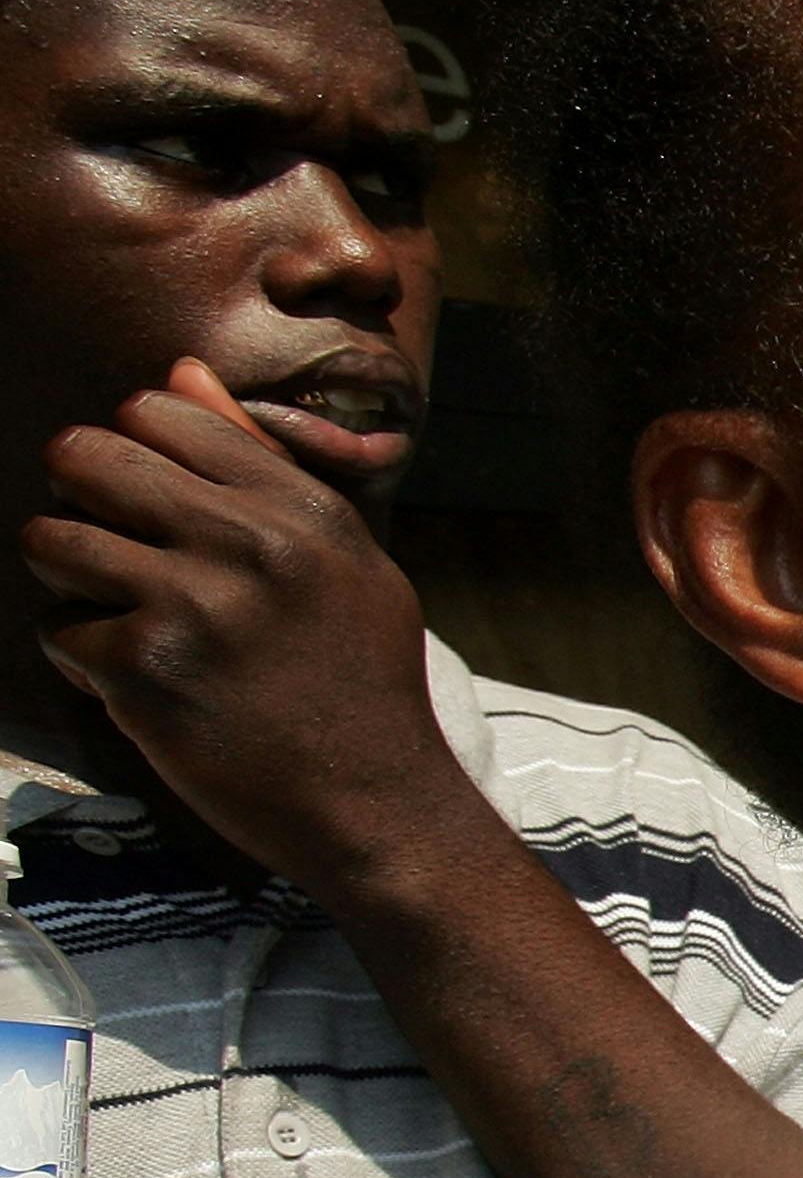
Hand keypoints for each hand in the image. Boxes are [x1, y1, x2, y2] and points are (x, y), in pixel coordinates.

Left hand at [21, 359, 473, 891]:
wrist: (377, 804)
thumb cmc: (362, 683)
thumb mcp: (345, 561)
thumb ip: (260, 467)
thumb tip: (179, 372)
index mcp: (299, 507)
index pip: (158, 411)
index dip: (135, 450)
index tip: (156, 503)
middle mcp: (247, 543)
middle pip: (83, 455)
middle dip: (80, 497)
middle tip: (115, 551)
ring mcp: (192, 605)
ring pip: (50, 539)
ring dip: (72, 581)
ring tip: (126, 618)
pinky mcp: (144, 672)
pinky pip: (58, 632)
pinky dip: (86, 662)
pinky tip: (143, 685)